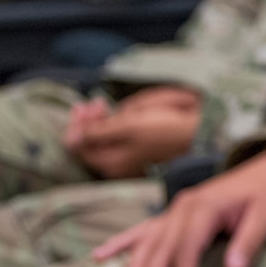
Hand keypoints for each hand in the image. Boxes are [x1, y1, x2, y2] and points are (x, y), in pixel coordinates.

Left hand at [63, 86, 202, 178]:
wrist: (197, 133)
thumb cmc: (164, 129)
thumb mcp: (128, 127)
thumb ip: (96, 132)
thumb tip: (68, 138)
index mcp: (111, 163)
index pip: (78, 145)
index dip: (77, 124)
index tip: (86, 104)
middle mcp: (116, 165)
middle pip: (88, 143)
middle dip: (87, 121)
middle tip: (96, 101)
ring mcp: (126, 159)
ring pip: (101, 139)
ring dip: (99, 120)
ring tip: (105, 104)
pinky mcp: (136, 152)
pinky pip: (114, 139)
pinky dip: (112, 125)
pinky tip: (116, 114)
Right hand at [92, 146, 265, 266]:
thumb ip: (249, 242)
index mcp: (206, 206)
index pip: (188, 245)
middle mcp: (184, 205)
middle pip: (162, 245)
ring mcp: (176, 208)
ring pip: (148, 240)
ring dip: (133, 266)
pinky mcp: (174, 212)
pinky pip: (144, 229)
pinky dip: (122, 242)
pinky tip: (100, 255)